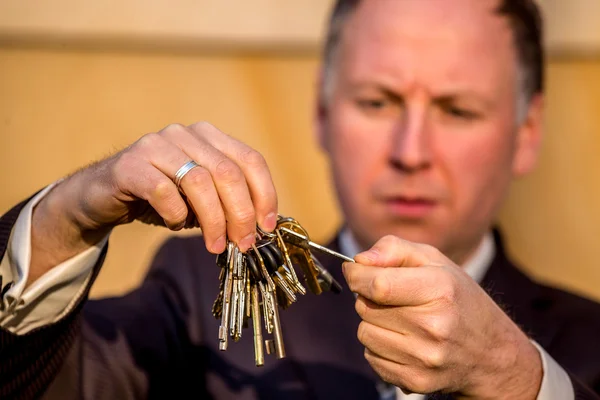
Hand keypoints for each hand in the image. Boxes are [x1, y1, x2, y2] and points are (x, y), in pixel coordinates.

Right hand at [30, 122, 277, 282]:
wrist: (102, 195)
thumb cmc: (160, 198)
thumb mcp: (201, 199)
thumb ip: (227, 204)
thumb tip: (258, 229)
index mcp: (209, 137)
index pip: (250, 160)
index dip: (265, 194)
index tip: (267, 227)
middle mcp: (185, 134)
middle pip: (228, 172)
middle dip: (241, 214)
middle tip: (243, 244)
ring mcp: (156, 144)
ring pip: (199, 181)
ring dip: (214, 220)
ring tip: (215, 245)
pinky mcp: (131, 164)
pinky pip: (163, 191)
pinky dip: (176, 215)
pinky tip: (174, 224)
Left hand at [343, 235, 541, 398]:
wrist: (492, 353)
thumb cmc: (457, 298)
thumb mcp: (434, 261)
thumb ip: (394, 249)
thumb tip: (359, 260)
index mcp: (439, 290)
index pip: (377, 285)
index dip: (357, 275)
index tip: (356, 271)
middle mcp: (434, 326)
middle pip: (365, 308)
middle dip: (369, 298)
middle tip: (393, 298)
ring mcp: (426, 357)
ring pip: (364, 334)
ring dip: (374, 324)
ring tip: (402, 321)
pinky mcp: (418, 381)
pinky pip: (371, 358)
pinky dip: (380, 348)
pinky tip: (405, 342)